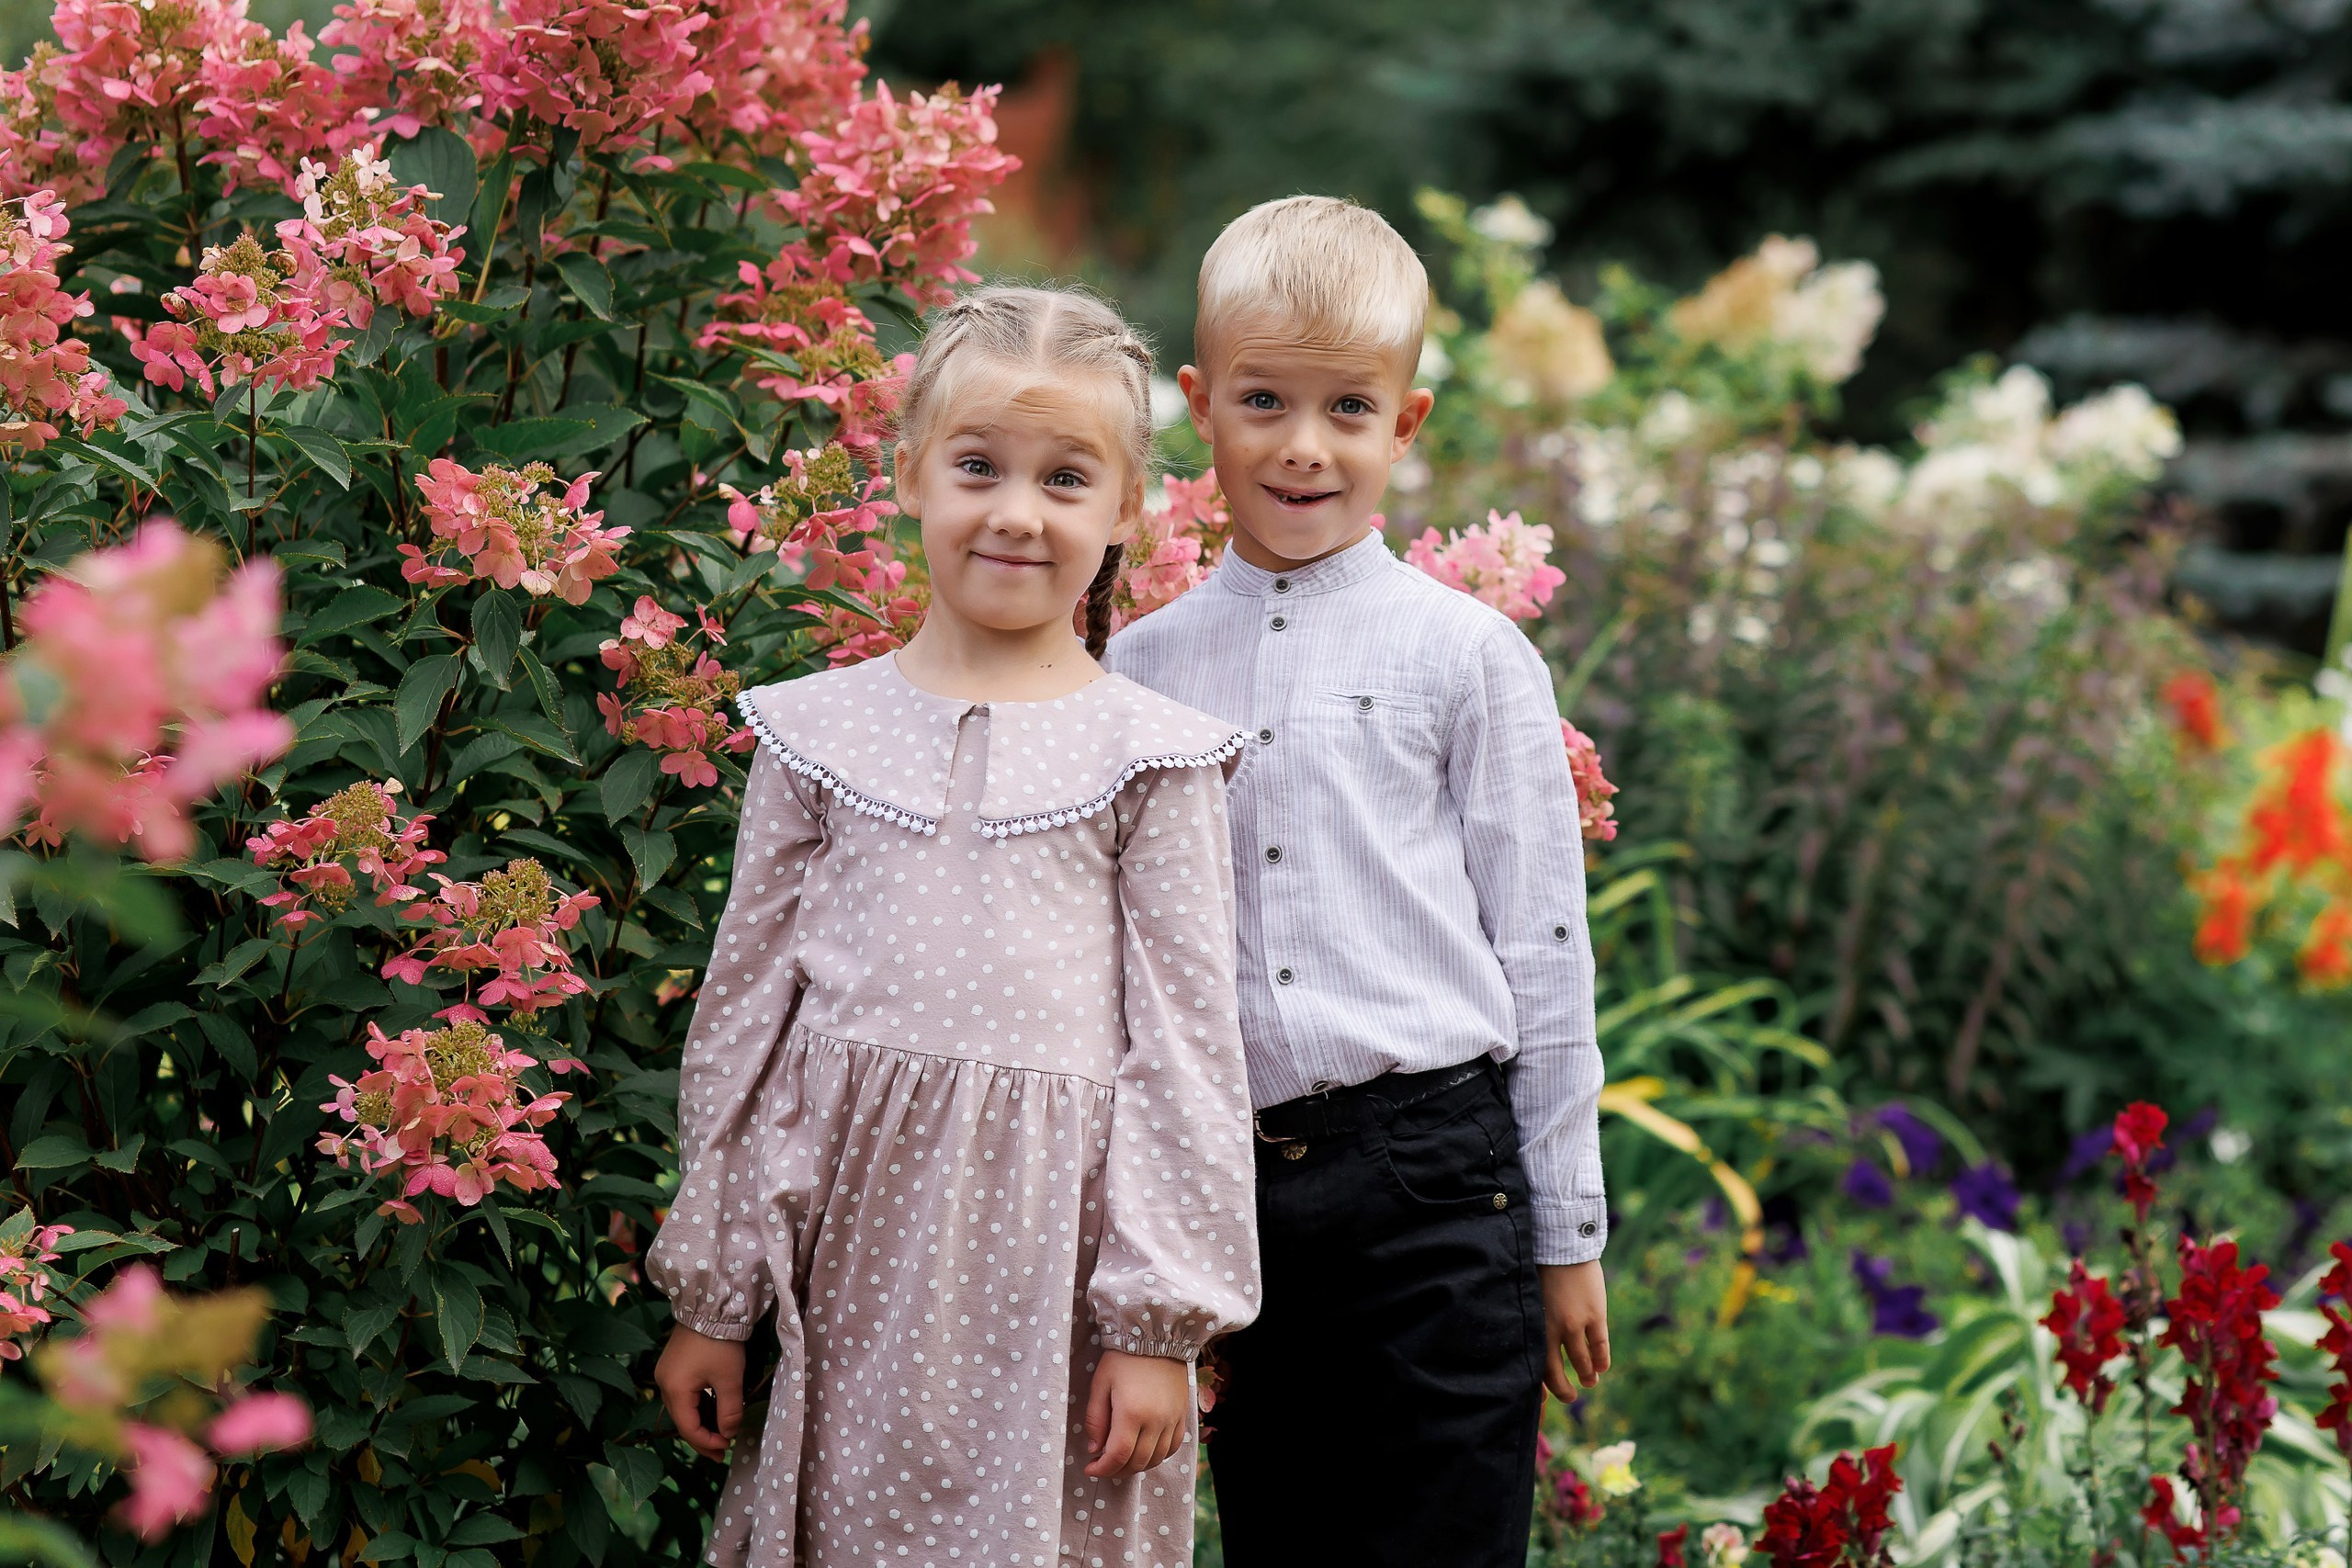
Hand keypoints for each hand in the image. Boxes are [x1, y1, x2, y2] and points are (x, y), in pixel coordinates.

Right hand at [655, 1323, 746, 1461]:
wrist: (710, 1305)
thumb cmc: (720, 1343)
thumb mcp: (730, 1379)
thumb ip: (729, 1411)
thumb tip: (729, 1433)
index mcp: (674, 1390)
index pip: (688, 1428)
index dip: (707, 1442)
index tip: (727, 1448)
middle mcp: (664, 1384)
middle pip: (682, 1420)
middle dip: (703, 1437)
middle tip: (722, 1452)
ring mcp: (666, 1373)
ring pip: (683, 1408)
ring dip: (701, 1422)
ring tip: (720, 1436)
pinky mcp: (673, 1365)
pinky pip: (684, 1394)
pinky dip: (698, 1406)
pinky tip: (713, 1412)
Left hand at [1083, 1349, 1190, 1478]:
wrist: (1156, 1338)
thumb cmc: (1123, 1358)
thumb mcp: (1100, 1384)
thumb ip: (1095, 1419)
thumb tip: (1094, 1449)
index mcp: (1131, 1413)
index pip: (1118, 1456)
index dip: (1102, 1469)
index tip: (1090, 1468)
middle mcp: (1156, 1421)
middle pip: (1137, 1462)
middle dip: (1117, 1470)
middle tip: (1103, 1465)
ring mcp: (1172, 1420)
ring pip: (1155, 1459)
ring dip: (1136, 1466)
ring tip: (1121, 1460)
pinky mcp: (1182, 1416)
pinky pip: (1172, 1448)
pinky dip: (1156, 1456)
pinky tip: (1144, 1451)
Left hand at [1539, 1260, 1610, 1400]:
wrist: (1564, 1246)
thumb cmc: (1542, 1268)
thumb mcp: (1531, 1298)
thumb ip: (1535, 1320)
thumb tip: (1534, 1338)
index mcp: (1534, 1325)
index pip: (1536, 1364)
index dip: (1542, 1383)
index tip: (1546, 1394)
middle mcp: (1552, 1329)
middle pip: (1556, 1371)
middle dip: (1563, 1389)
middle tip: (1569, 1397)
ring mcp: (1575, 1324)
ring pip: (1582, 1361)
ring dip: (1587, 1375)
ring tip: (1590, 1381)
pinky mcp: (1595, 1316)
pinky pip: (1600, 1346)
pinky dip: (1601, 1360)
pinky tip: (1602, 1367)